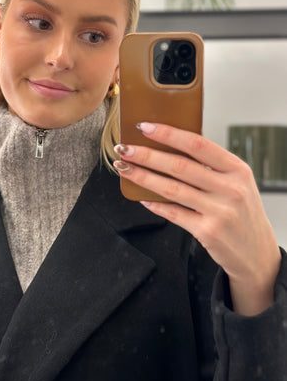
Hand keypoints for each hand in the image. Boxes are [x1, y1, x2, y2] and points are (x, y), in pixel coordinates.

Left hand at [114, 122, 280, 315]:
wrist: (257, 253)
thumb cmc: (242, 213)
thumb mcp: (237, 184)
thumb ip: (211, 168)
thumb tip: (168, 149)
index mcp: (237, 169)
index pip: (198, 144)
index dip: (168, 134)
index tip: (144, 127)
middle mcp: (230, 188)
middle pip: (180, 166)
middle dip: (146, 155)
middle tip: (124, 148)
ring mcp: (219, 211)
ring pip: (172, 189)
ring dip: (143, 177)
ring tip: (125, 168)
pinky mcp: (207, 231)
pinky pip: (173, 213)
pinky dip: (155, 204)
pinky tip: (141, 198)